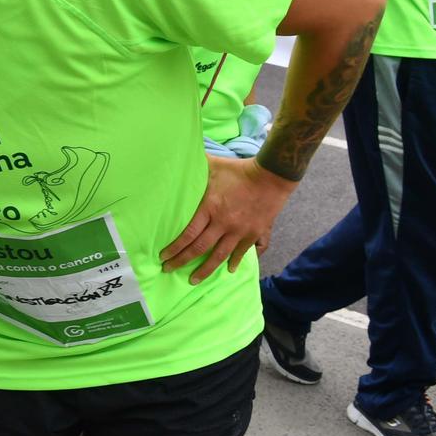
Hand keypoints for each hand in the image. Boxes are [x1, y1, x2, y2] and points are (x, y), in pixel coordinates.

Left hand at [162, 154, 298, 283]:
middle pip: (200, 249)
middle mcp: (224, 223)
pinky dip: (237, 261)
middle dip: (182, 261)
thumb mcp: (213, 166)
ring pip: (220, 256)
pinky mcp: (256, 233)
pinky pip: (245, 252)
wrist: (272, 176)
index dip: (175, 248)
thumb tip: (177, 156)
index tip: (163, 257)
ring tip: (194, 280)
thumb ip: (194, 166)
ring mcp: (240, 231)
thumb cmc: (239, 170)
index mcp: (210, 208)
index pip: (188, 234)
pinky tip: (231, 269)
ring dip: (206, 269)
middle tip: (169, 270)